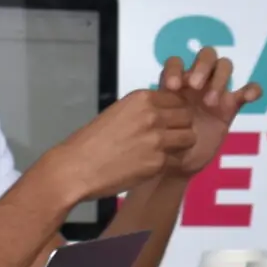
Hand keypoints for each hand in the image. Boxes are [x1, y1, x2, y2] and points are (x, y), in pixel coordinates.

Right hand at [53, 89, 196, 199]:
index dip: (174, 111)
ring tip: (165, 152)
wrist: (76, 168)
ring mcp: (158, 139)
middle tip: (169, 139)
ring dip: (180, 146)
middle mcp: (153, 115)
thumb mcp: (118, 113)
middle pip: (187, 117)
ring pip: (189, 138)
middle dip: (181, 127)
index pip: (177, 99)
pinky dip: (170, 164)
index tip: (167, 121)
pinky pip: (179, 160)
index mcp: (141, 99)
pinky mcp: (158, 162)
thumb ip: (141, 111)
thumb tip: (160, 114)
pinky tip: (154, 166)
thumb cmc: (90, 141)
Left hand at [159, 46, 263, 177]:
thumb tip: (149, 110)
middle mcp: (196, 82)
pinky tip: (249, 96)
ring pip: (224, 66)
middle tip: (195, 87)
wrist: (178, 162)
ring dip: (219, 79)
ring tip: (210, 102)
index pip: (176, 62)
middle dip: (202, 66)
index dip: (176, 69)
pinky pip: (247, 90)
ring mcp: (215, 92)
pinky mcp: (231, 106)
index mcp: (175, 83)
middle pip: (206, 55)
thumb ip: (153, 115)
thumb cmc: (163, 141)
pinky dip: (252, 89)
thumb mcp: (154, 126)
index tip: (173, 87)